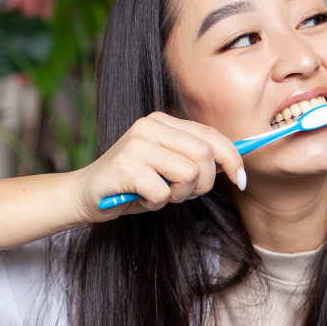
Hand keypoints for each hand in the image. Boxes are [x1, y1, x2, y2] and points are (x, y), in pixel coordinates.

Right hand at [71, 112, 244, 221]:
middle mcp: (150, 126)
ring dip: (180, 195)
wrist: (85, 194)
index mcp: (163, 121)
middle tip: (185, 194)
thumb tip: (233, 164)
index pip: (210, 135)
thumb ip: (194, 160)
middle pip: (204, 155)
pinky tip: (141, 198)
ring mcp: (136, 144)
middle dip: (204, 184)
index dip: (233, 158)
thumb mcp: (168, 167)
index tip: (241, 180)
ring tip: (160, 195)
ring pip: (188, 174)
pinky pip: (163, 193)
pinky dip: (157, 204)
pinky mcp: (125, 166)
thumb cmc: (133, 184)